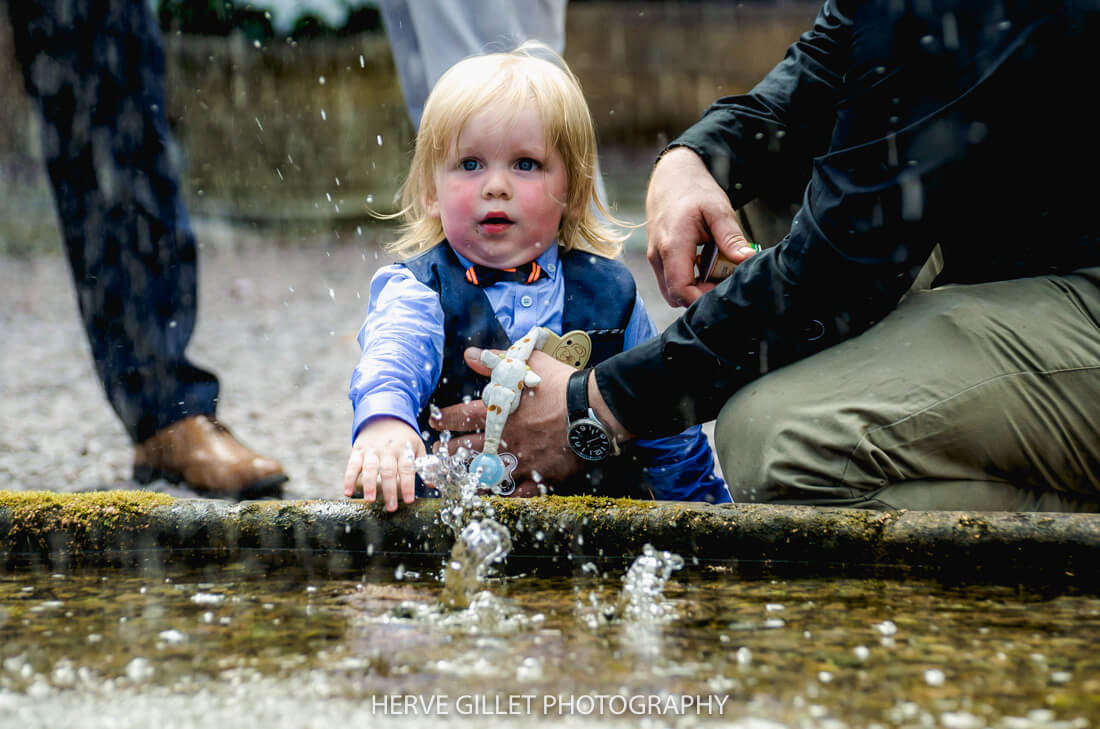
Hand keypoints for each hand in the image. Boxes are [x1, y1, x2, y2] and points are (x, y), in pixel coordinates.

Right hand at [343, 417, 424, 510]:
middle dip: (389, 490)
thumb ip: (424, 465)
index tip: (409, 500)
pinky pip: (352, 465)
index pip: (407, 469)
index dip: (408, 485)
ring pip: (370, 468)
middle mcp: (388, 450)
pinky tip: (347, 492)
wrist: (384, 416)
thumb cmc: (403, 437)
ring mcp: (372, 450)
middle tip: (391, 507)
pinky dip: (349, 479)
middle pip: (388, 471)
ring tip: (370, 500)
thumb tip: (433, 484)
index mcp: (404, 449)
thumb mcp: (417, 446)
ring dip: (369, 485)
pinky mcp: (358, 450)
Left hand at [430, 348, 585, 489]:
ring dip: (467, 479)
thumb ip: (497, 360)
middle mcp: (504, 439)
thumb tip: (471, 355)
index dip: (444, 419)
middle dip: (447, 453)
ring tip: (454, 483)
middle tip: (435, 457)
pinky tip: (492, 498)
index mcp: (499, 412)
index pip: (461, 416)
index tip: (433, 422)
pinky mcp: (539, 476)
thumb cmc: (563, 384)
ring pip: (485, 475)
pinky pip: (516, 492)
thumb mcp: (529, 363)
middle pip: (466, 450)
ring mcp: (520, 460)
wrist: (593, 410)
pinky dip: (503, 496)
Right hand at [645, 147, 756, 306]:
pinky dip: (688, 280)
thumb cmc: (694, 191)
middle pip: (675, 296)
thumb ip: (731, 237)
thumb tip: (746, 260)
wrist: (672, 177)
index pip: (682, 290)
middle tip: (722, 281)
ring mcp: (654, 258)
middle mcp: (658, 256)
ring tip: (715, 272)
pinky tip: (705, 265)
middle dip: (700, 296)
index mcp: (672, 245)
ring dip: (694, 289)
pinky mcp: (657, 258)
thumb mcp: (718, 210)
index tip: (724, 290)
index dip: (703, 299)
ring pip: (671, 291)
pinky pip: (670, 280)